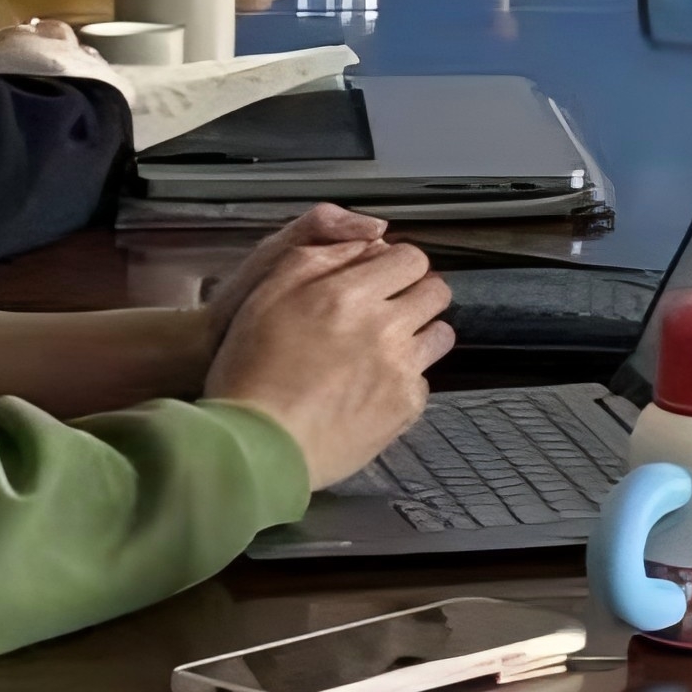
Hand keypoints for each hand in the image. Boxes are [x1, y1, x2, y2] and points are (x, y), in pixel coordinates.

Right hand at [202, 219, 449, 487]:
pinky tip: (372, 388)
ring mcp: (401, 370)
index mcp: (351, 294)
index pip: (411, 258)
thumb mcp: (267, 293)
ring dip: (419, 334)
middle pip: (436, 292)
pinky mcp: (405, 408)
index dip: (397, 264)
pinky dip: (405, 379)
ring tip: (385, 349)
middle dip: (416, 293)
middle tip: (387, 309)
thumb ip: (319, 256)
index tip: (381, 277)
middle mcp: (386, 328)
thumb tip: (367, 243)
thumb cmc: (251, 369)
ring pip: (440, 335)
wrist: (257, 448)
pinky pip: (424, 380)